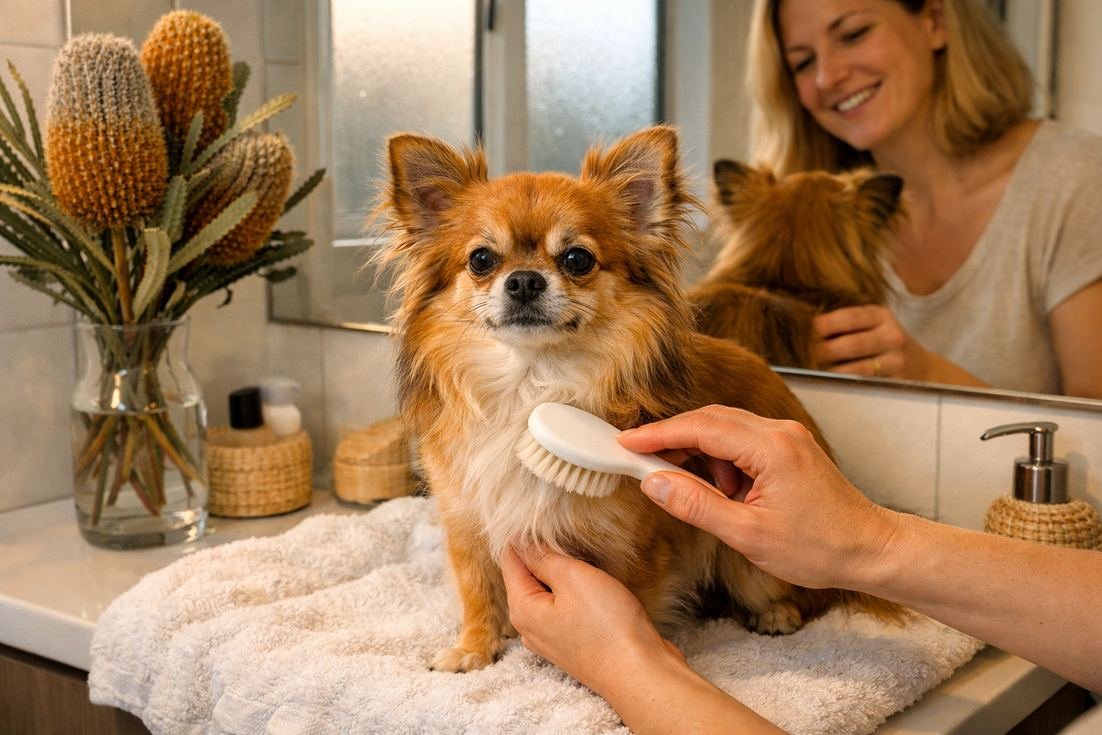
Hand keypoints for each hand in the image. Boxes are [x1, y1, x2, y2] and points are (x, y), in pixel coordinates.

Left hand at [500, 547, 680, 692]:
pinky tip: (592, 583)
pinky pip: (563, 607)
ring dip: (562, 572)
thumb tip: (521, 539)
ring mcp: (550, 637)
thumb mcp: (573, 578)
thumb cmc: (607, 626)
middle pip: (527, 575)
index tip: (543, 517)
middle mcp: (529, 626)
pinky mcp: (572, 643)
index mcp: (521, 608)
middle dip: (544, 553)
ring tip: (583, 555)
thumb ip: (543, 557)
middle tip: (568, 532)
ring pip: (547, 591)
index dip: (525, 534)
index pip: (510, 558)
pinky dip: (573, 591)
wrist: (640, 673)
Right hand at [618, 406, 896, 590]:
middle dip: (673, 437)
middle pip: (710, 419)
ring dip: (698, 451)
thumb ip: (697, 505)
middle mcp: (779, 431)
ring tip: (690, 489)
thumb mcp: (748, 535)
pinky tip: (721, 491)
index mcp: (771, 448)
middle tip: (640, 458)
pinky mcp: (789, 448)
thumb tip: (654, 482)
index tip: (625, 442)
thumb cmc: (819, 548)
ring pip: (725, 427)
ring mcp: (786, 437)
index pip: (701, 428)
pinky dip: (720, 459)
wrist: (871, 550)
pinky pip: (742, 441)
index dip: (658, 433)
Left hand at [812, 304, 927, 378]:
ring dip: (832, 371)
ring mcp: (897, 360)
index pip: (850, 317)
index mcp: (880, 315)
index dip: (825, 324)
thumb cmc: (882, 343)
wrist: (921, 367)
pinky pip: (867, 384)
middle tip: (800, 355)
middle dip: (824, 350)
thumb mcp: (871, 325)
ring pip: (859, 368)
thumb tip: (803, 329)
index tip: (802, 329)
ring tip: (809, 371)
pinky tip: (829, 383)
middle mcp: (891, 335)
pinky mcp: (898, 381)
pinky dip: (846, 384)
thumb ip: (845, 324)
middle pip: (853, 344)